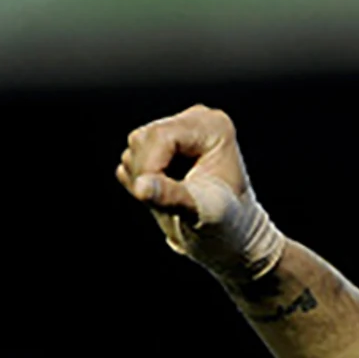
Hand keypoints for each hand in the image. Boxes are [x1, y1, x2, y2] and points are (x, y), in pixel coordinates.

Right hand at [114, 104, 284, 282]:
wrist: (229, 236)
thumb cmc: (228, 224)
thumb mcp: (204, 212)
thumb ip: (172, 196)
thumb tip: (141, 187)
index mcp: (213, 126)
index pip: (161, 136)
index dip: (149, 167)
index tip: (151, 197)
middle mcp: (194, 121)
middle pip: (142, 139)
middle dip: (146, 174)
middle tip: (170, 203)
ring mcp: (175, 133)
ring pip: (133, 149)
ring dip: (143, 180)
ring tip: (174, 199)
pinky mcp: (159, 149)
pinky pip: (129, 161)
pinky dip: (139, 182)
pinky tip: (166, 193)